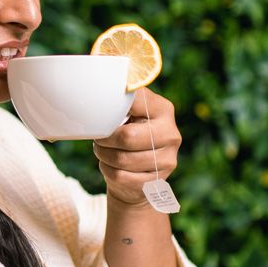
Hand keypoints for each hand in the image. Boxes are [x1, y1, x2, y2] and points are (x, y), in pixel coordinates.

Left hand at [93, 86, 180, 207]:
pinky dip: (108, 171)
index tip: (103, 114)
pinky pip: (122, 177)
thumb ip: (120, 101)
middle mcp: (171, 133)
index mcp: (163, 109)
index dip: (111, 109)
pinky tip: (110, 166)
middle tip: (99, 139)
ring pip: (121, 159)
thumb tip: (96, 86)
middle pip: (127, 137)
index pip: (134, 101)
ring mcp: (168, 159)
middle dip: (105, 140)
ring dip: (104, 156)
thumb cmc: (127, 135)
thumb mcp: (128, 114)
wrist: (137, 173)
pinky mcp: (158, 180)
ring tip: (103, 151)